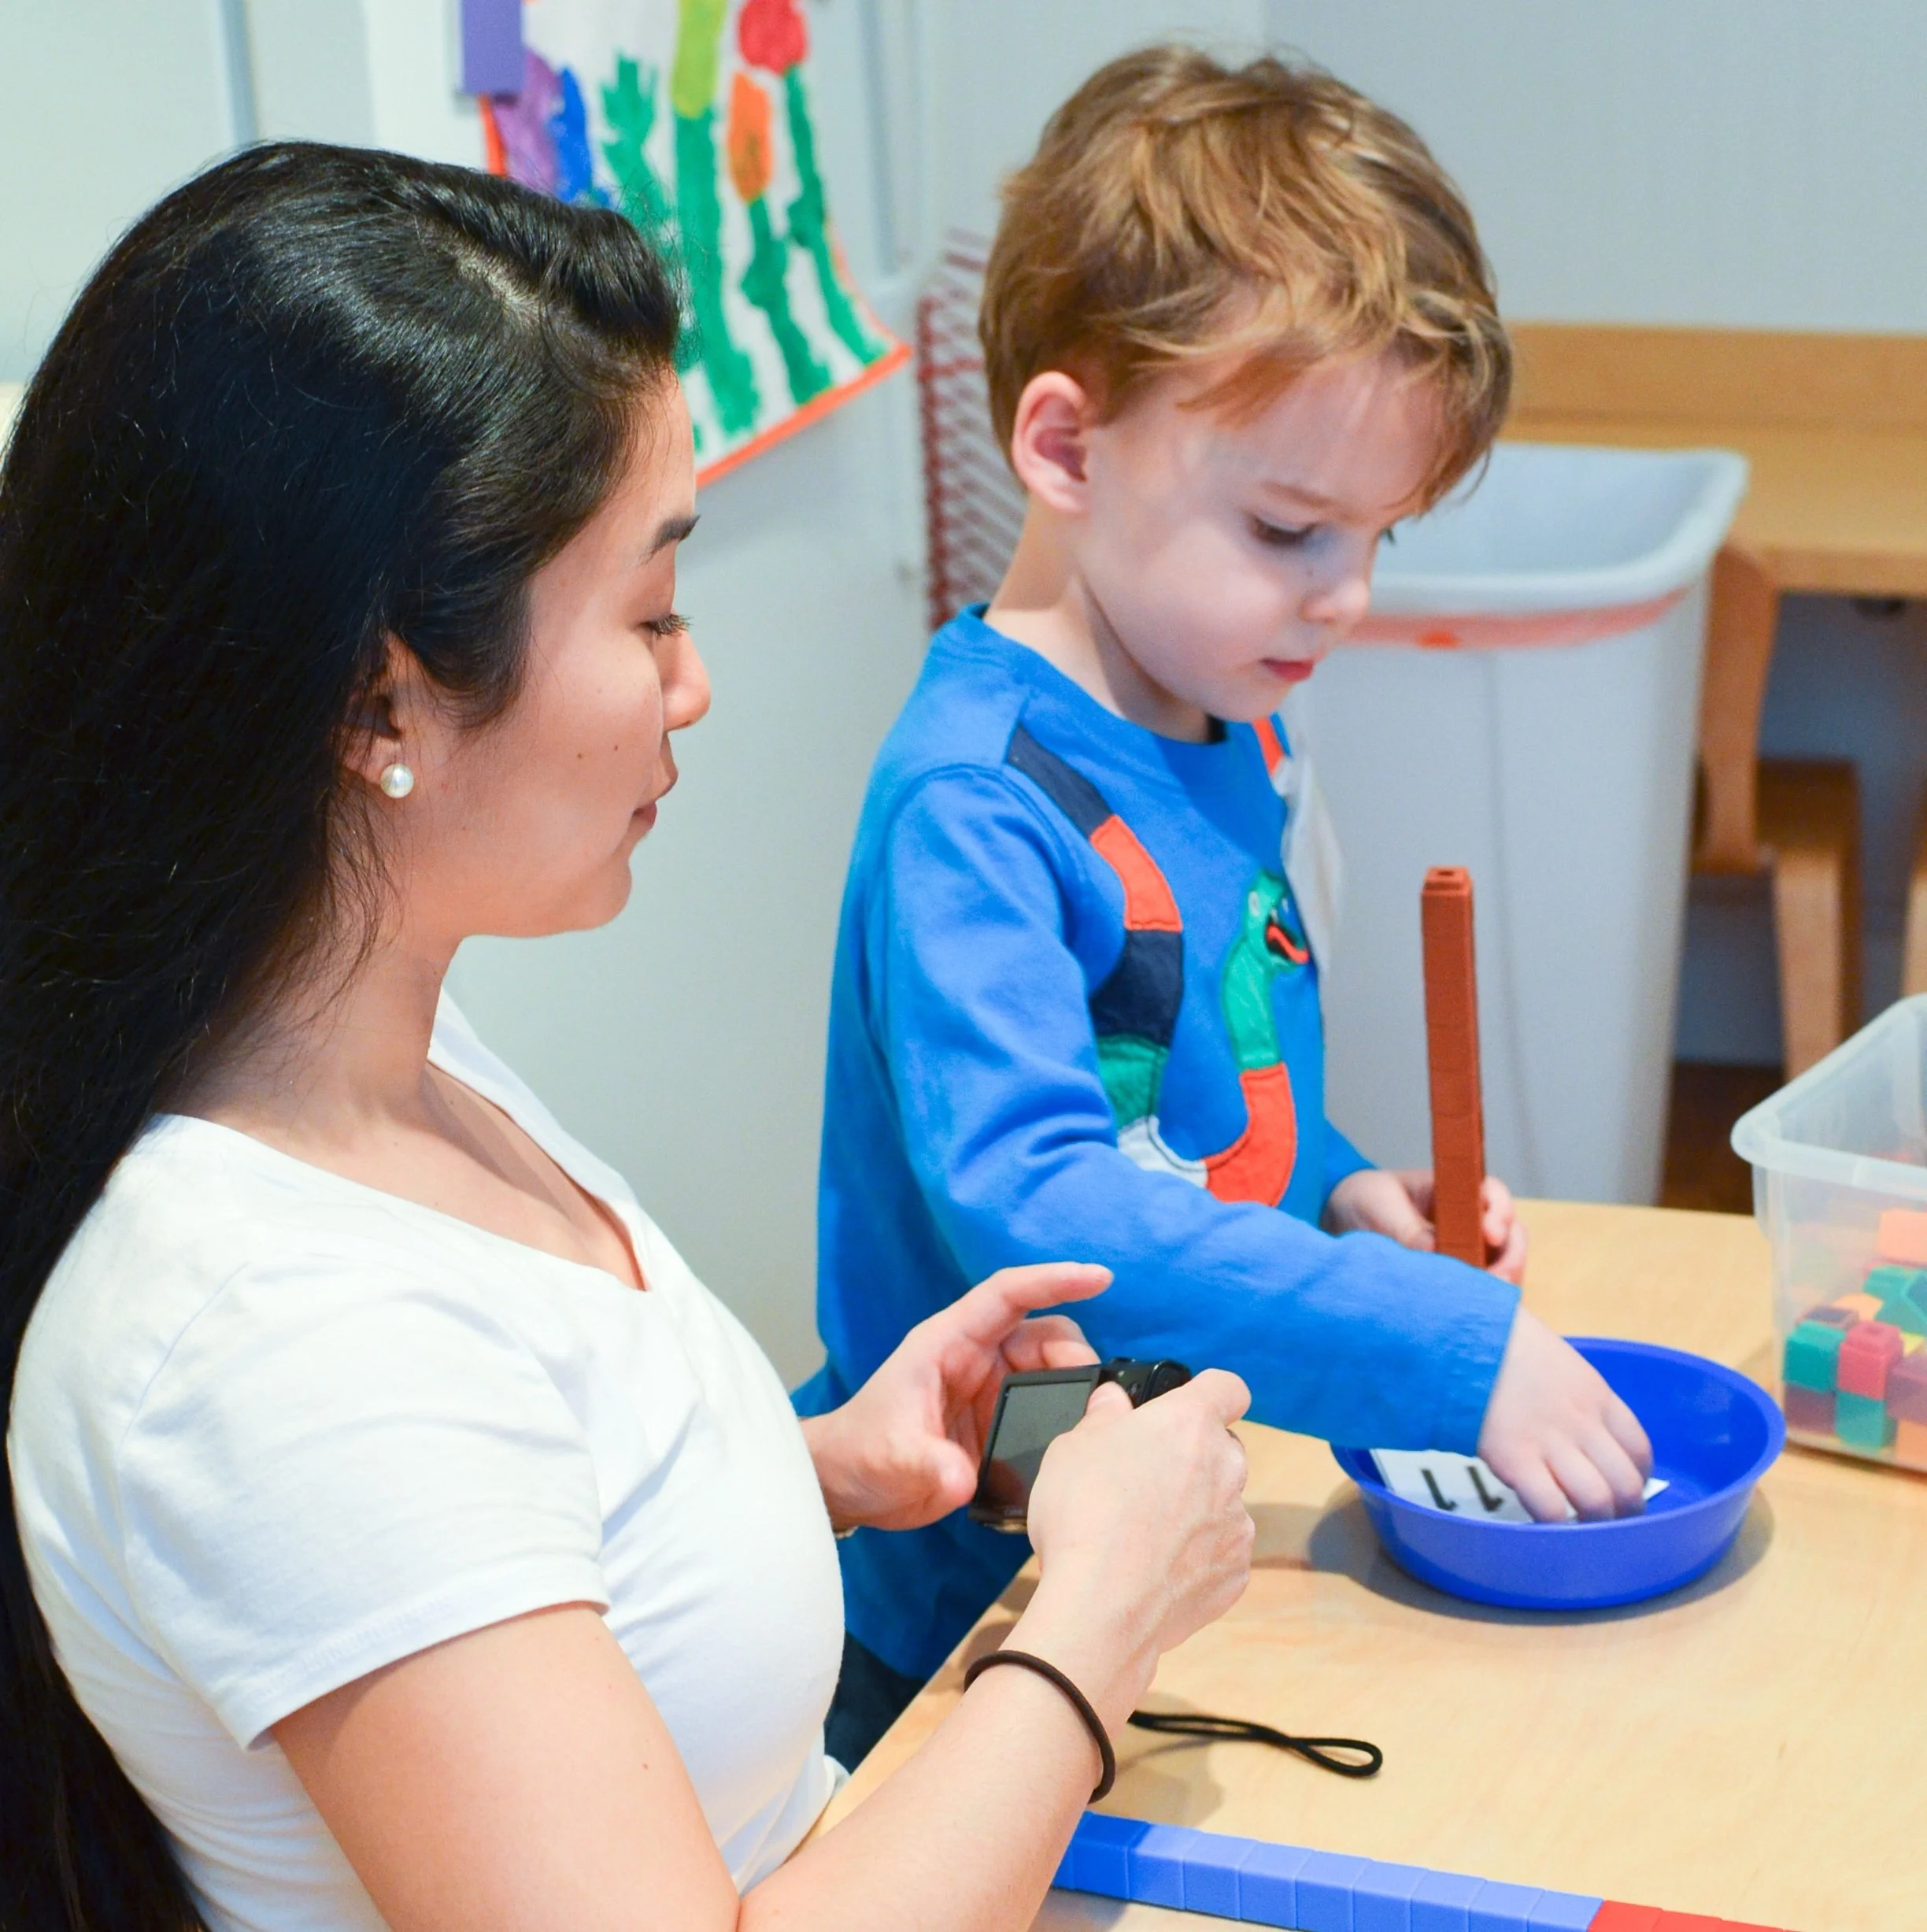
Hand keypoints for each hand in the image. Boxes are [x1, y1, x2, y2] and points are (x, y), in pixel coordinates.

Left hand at [801, 1262, 1105, 1532]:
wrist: (848, 1484)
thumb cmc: (859, 1452)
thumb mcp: (891, 1457)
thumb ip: (927, 1465)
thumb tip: (963, 1481)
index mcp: (948, 1343)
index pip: (1007, 1294)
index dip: (1053, 1280)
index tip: (1099, 1278)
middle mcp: (975, 1358)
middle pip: (1043, 1336)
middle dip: (1075, 1356)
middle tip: (1093, 1398)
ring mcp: (989, 1391)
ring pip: (1051, 1373)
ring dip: (1074, 1391)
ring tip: (1091, 1424)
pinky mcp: (997, 1422)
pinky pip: (1045, 1409)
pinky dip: (1065, 1419)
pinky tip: (1078, 1443)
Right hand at [1012, 1370, 1254, 1729]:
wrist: (1100, 1609)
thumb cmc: (1083, 1515)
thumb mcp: (1071, 1446)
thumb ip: (1102, 1417)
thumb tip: (1114, 1402)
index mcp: (1189, 1423)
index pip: (1226, 1387)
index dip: (1208, 1394)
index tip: (1187, 1407)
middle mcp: (1226, 1467)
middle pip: (1221, 1448)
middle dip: (1191, 1458)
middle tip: (1143, 1480)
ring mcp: (1236, 1524)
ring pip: (1222, 1504)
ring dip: (1194, 1511)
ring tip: (1143, 1535)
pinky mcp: (1235, 1574)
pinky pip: (1220, 1554)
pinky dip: (1196, 1558)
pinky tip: (1155, 1571)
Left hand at [1324, 1167, 1526, 1283]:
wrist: (1339, 1225)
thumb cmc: (1363, 1202)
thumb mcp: (1378, 1204)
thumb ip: (1404, 1226)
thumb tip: (1433, 1252)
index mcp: (1455, 1191)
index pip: (1492, 1195)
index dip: (1500, 1212)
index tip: (1490, 1234)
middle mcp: (1469, 1222)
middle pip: (1510, 1237)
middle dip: (1511, 1258)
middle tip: (1498, 1280)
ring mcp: (1466, 1253)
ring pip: (1501, 1270)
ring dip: (1498, 1285)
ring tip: (1484, 1302)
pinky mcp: (1456, 1281)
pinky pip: (1479, 1293)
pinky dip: (1478, 1303)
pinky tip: (1465, 1314)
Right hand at [1477, 1306, 1652, 1520]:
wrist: (1462, 1337)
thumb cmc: (1505, 1343)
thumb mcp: (1559, 1362)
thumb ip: (1577, 1398)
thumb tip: (1581, 1432)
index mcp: (1597, 1395)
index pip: (1639, 1450)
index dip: (1638, 1478)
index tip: (1624, 1488)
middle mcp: (1583, 1423)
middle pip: (1625, 1483)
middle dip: (1624, 1511)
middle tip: (1609, 1519)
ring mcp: (1551, 1443)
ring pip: (1596, 1501)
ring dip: (1594, 1523)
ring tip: (1580, 1527)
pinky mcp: (1516, 1460)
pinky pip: (1550, 1507)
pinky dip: (1553, 1523)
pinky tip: (1544, 1520)